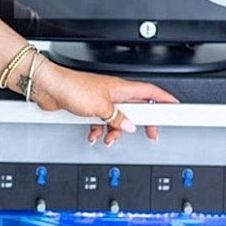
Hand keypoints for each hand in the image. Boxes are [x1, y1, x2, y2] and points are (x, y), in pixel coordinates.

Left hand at [31, 58, 177, 143]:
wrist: (48, 87)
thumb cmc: (71, 88)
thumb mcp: (100, 107)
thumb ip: (117, 118)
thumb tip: (129, 126)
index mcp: (121, 88)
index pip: (151, 93)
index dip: (166, 100)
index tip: (177, 108)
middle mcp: (113, 92)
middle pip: (137, 109)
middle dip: (143, 123)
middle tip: (150, 134)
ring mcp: (101, 100)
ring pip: (118, 118)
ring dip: (115, 130)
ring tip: (109, 138)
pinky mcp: (89, 107)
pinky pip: (102, 121)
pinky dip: (99, 130)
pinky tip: (94, 135)